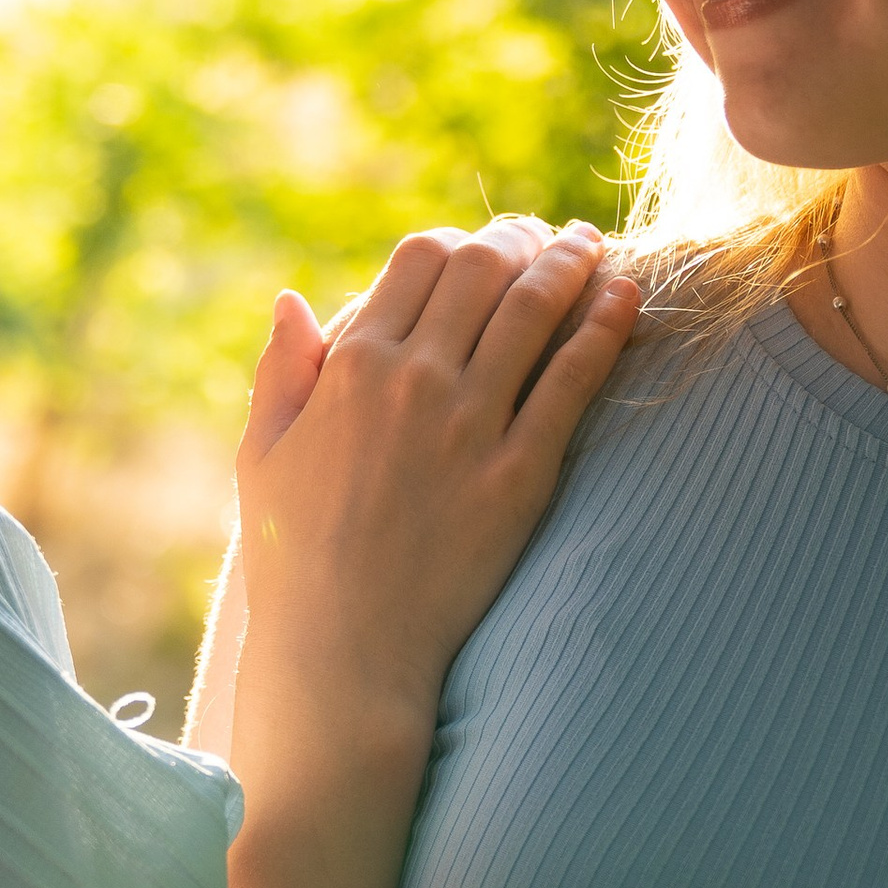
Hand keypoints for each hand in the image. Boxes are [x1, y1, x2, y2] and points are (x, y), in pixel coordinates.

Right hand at [235, 219, 636, 787]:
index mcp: (351, 367)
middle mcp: (415, 380)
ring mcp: (471, 425)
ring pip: (535, 310)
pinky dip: (605, 329)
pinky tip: (627, 299)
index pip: (419, 258)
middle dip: (521, 238)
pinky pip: (572, 381)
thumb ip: (280, 371)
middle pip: (483, 268)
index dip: (457, 238)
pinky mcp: (521, 474)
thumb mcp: (260, 454)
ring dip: (572, 265)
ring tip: (595, 249)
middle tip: (547, 237)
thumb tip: (292, 300)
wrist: (344, 650)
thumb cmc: (293, 557)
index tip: (480, 244)